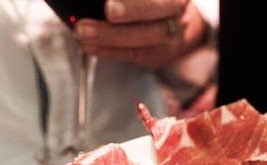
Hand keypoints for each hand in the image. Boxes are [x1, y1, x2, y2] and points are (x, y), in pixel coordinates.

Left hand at [73, 0, 208, 68]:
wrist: (183, 23)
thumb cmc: (159, 2)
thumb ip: (135, 0)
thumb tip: (98, 0)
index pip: (156, 2)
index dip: (134, 6)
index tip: (109, 9)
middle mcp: (177, 13)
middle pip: (151, 21)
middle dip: (117, 25)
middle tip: (86, 26)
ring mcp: (172, 37)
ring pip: (142, 42)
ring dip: (108, 39)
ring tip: (83, 34)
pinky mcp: (160, 55)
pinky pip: (134, 55)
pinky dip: (109, 51)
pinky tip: (91, 46)